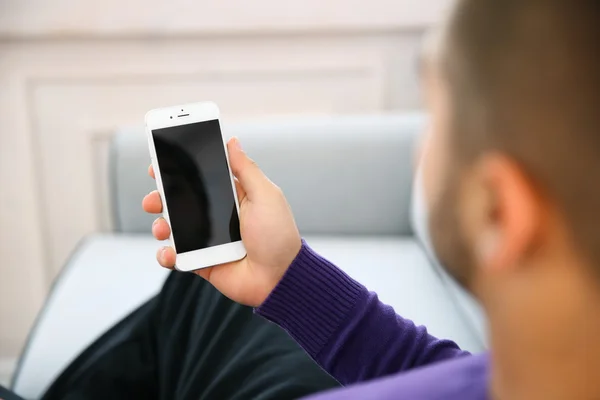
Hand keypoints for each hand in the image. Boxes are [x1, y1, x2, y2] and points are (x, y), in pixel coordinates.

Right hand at [142, 137, 301, 306]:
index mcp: (232, 196)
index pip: (201, 178)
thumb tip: (232, 141)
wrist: (279, 277)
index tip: (160, 163)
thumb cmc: (278, 235)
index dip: (180, 170)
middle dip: (161, 197)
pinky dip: (167, 255)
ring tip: (163, 227)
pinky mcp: (201, 262)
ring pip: (173, 228)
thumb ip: (246, 169)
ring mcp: (208, 240)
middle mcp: (217, 216)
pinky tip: (170, 252)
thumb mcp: (265, 195)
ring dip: (161, 225)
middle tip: (154, 198)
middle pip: (180, 201)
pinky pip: (177, 256)